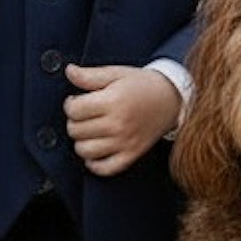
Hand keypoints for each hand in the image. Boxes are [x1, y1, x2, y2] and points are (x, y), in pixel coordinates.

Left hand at [64, 63, 181, 176]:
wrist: (171, 98)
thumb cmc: (141, 85)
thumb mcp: (115, 74)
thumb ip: (89, 75)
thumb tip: (70, 71)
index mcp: (113, 101)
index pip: (73, 110)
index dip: (70, 104)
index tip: (76, 101)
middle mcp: (118, 124)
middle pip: (75, 131)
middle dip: (74, 121)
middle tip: (84, 115)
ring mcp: (125, 142)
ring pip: (84, 151)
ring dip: (81, 141)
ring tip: (89, 131)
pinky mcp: (132, 155)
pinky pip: (104, 169)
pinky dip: (94, 163)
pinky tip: (95, 150)